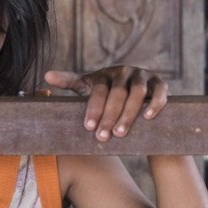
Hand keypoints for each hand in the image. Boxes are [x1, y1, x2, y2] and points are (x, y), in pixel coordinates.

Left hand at [44, 66, 168, 142]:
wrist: (137, 96)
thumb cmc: (108, 94)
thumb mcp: (89, 86)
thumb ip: (69, 82)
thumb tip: (46, 76)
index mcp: (105, 73)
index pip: (98, 89)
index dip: (93, 108)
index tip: (88, 127)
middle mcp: (124, 71)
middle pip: (116, 93)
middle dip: (109, 116)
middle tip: (103, 136)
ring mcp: (143, 75)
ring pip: (137, 93)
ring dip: (128, 113)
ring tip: (120, 133)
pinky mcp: (160, 83)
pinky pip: (159, 92)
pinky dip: (154, 103)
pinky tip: (147, 117)